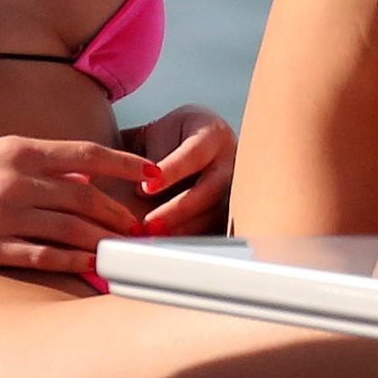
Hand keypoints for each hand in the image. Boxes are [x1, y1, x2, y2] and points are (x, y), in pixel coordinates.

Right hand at [0, 134, 156, 274]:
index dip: (124, 165)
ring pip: (70, 228)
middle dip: (119, 212)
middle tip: (138, 225)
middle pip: (85, 196)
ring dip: (102, 240)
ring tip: (122, 248)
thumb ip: (36, 162)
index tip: (151, 173)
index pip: (86, 154)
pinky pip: (41, 255)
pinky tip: (91, 267)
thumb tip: (80, 174)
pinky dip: (71, 262)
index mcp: (18, 150)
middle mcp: (16, 180)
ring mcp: (3, 214)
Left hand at [125, 104, 236, 236]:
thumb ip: (151, 157)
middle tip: (149, 224)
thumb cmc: (172, 136)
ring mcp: (235, 188)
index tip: (146, 187)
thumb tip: (142, 191)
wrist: (190, 141)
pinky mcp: (229, 210)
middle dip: (179, 210)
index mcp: (213, 134)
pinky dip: (191, 237)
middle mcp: (230, 161)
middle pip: (211, 189)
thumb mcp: (158, 133)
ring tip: (156, 238)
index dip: (172, 171)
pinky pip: (214, 227)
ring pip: (216, 213)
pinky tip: (169, 244)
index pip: (194, 154)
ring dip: (185, 229)